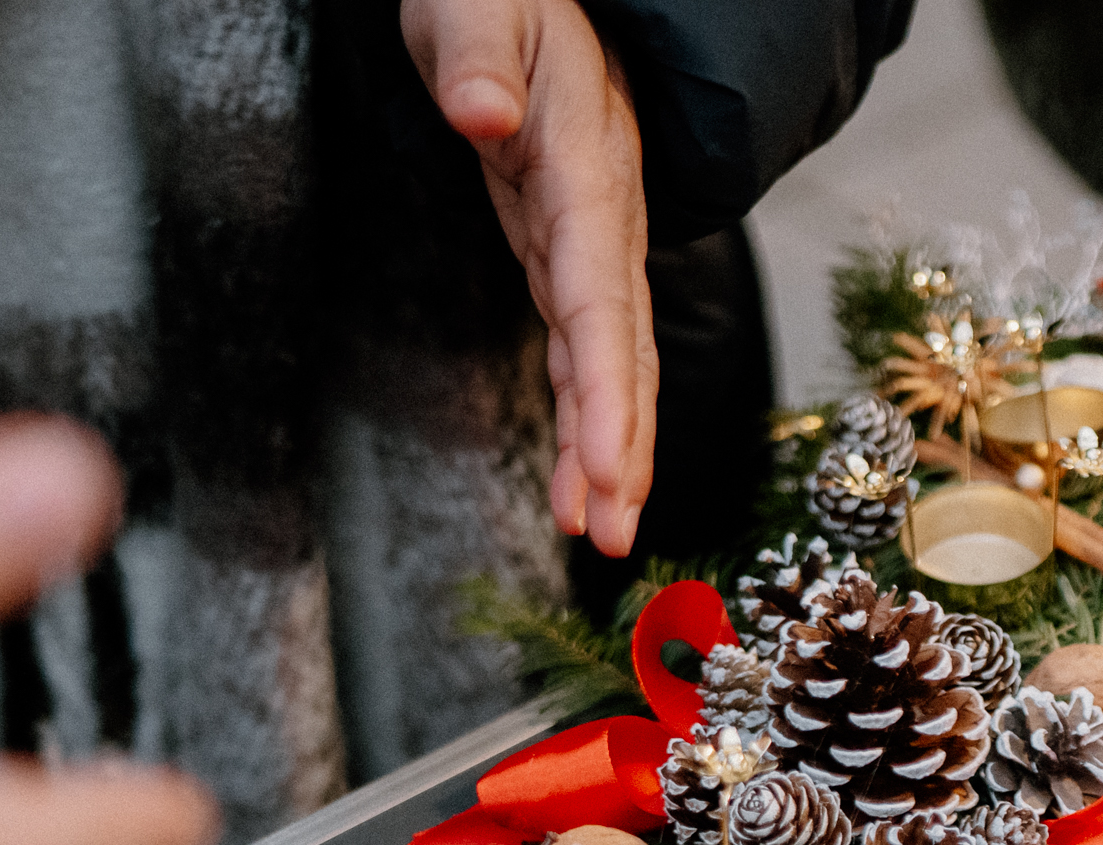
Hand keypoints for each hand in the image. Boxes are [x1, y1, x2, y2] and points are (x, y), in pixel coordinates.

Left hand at [403, 0, 658, 555]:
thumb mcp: (479, 5)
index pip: (600, 293)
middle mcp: (602, 218)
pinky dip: (586, 415)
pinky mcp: (563, 253)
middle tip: (613, 534)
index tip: (603, 463)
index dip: (607, 384)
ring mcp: (588, 241)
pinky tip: (580, 478)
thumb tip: (478, 117)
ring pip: (613, 360)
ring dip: (609, 449)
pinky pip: (587, 347)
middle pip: (624, 348)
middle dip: (621, 446)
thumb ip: (480, 56)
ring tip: (598, 531)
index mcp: (586, 168)